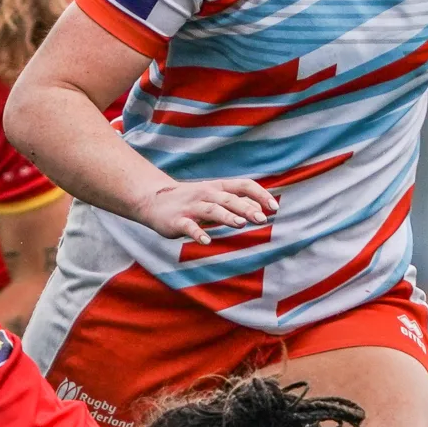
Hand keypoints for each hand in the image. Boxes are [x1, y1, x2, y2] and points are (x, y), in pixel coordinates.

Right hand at [126, 178, 276, 243]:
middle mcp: (206, 194)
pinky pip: (189, 226)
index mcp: (218, 187)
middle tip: (262, 219)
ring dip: (226, 216)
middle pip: (229, 199)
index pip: (243, 185)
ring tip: (240, 224)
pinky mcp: (177, 220)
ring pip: (211, 210)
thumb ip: (235, 201)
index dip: (260, 195)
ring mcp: (191, 207)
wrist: (153, 200)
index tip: (274, 208)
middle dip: (246, 208)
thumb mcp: (214, 196)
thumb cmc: (191, 200)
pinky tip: (207, 241)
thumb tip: (261, 208)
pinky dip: (197, 233)